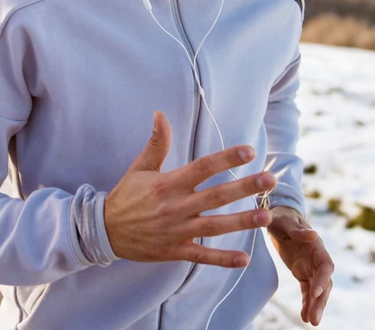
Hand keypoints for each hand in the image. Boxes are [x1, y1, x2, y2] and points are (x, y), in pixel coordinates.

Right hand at [103, 111, 273, 267]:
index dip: (226, 159)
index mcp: (167, 184)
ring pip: (213, 226)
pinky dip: (222, 259)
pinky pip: (201, 256)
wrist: (104, 231)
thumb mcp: (140, 168)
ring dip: (240, 222)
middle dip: (244, 188)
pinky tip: (243, 258)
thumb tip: (160, 114)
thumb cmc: (126, 196)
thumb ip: (156, 143)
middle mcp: (175, 207)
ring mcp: (177, 231)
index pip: (202, 168)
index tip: (249, 151)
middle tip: (269, 180)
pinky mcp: (175, 251)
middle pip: (215, 196)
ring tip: (266, 216)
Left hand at [267, 207, 333, 325]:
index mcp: (316, 246)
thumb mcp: (286, 221)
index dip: (323, 279)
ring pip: (317, 290)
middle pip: (324, 282)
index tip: (316, 293)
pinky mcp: (302, 272)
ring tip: (312, 322)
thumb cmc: (281, 217)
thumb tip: (313, 234)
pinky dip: (306, 303)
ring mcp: (310, 267)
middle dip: (321, 300)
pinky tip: (304, 317)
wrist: (278, 218)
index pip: (326, 265)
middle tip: (315, 318)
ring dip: (315, 306)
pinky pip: (306, 291)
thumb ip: (298, 230)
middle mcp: (317, 258)